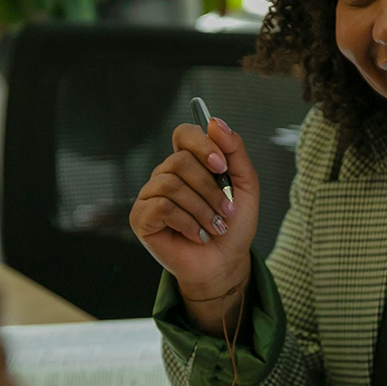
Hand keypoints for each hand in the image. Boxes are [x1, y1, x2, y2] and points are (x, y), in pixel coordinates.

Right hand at [130, 116, 258, 311]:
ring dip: (202, 208)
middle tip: (227, 209)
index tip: (222, 166)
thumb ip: (234, 151)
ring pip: (171, 184)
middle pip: (180, 161)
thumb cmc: (232, 224)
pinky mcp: (141, 218)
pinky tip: (197, 234)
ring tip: (215, 226)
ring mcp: (150, 195)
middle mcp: (165, 175)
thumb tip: (215, 123)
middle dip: (210, 188)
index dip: (202, 145)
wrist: (225, 262)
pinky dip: (187, 222)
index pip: (184, 134)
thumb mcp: (245, 184)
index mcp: (188, 163)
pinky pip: (161, 207)